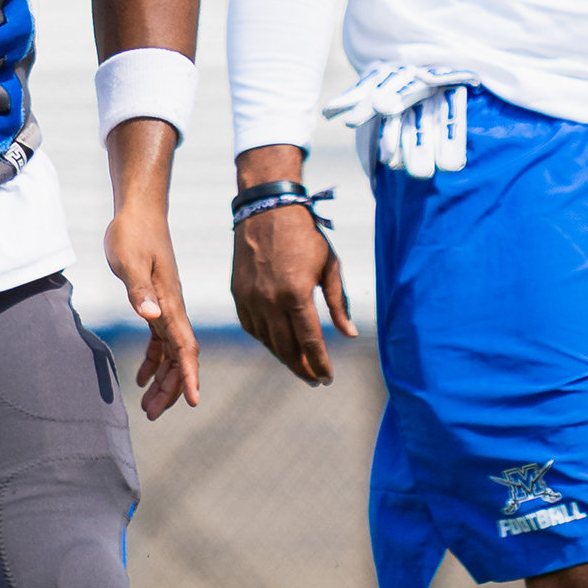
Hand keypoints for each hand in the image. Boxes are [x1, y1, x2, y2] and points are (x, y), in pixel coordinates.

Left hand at [104, 196, 200, 420]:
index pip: (185, 347)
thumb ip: (139, 289)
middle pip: (180, 358)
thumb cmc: (132, 233)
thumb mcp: (130, 261)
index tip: (192, 401)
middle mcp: (172, 309)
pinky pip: (159, 341)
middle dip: (170, 388)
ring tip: (147, 407)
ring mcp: (165, 307)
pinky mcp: (155, 303)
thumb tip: (150, 316)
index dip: (190, 375)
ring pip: (170, 354)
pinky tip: (139, 377)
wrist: (138, 211)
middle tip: (151, 414)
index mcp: (170, 303)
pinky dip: (152, 362)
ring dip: (162, 380)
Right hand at [231, 197, 355, 385]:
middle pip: (286, 348)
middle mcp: (270, 300)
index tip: (328, 378)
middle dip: (302, 368)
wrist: (266, 208)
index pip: (309, 341)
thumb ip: (338, 303)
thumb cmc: (304, 235)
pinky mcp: (238, 293)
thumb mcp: (330, 266)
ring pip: (267, 341)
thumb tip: (349, 334)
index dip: (319, 363)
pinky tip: (277, 343)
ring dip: (284, 357)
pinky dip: (265, 340)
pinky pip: (251, 327)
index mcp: (296, 294)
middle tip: (315, 379)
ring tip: (299, 364)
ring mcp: (250, 298)